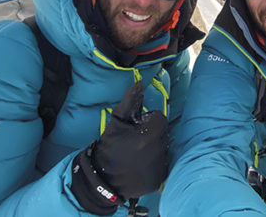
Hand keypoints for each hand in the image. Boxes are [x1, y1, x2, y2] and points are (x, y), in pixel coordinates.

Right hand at [70, 82, 168, 214]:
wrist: (103, 181)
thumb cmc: (109, 149)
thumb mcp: (117, 122)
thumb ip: (130, 101)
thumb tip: (139, 83)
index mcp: (151, 133)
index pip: (159, 117)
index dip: (145, 120)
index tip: (134, 128)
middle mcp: (159, 149)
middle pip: (162, 131)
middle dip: (151, 132)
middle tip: (134, 141)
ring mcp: (161, 165)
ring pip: (163, 146)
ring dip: (153, 147)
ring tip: (136, 154)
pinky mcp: (160, 177)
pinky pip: (163, 163)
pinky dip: (154, 162)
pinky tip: (140, 165)